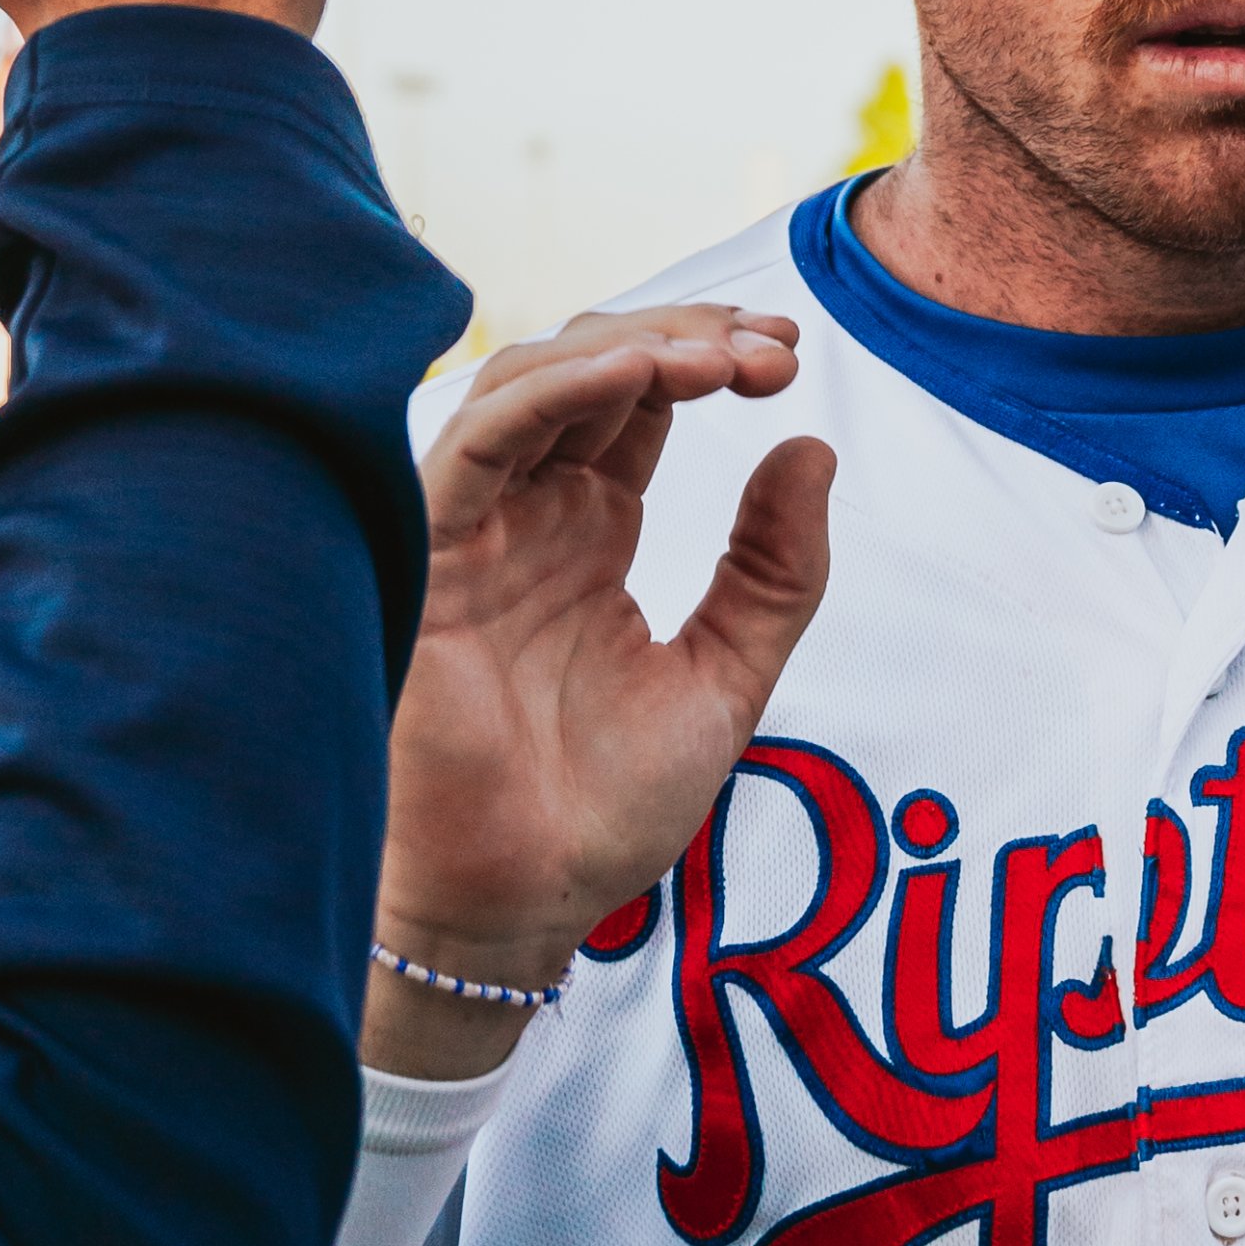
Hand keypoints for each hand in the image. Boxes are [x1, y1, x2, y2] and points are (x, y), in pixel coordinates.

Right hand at [371, 311, 833, 1076]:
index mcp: (592, 531)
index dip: (712, 357)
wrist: (525, 904)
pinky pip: (481, 442)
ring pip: (532, 382)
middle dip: (687, 340)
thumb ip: (775, 571)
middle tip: (773, 349)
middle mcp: (531, 514)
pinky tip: (638, 377)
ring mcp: (478, 529)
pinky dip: (556, 393)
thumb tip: (813, 446)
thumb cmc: (607, 807)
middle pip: (594, 370)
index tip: (789, 355)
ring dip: (631, 349)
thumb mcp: (728, 677)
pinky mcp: (431, 554)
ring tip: (721, 360)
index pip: (643, 400)